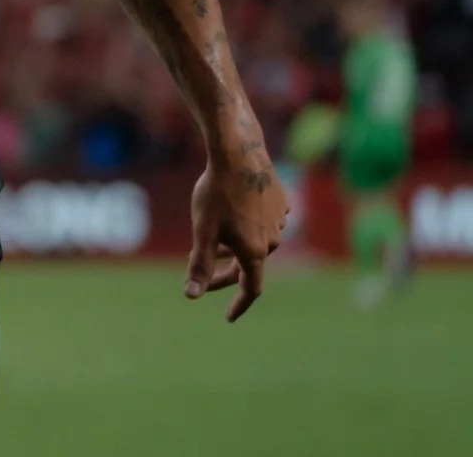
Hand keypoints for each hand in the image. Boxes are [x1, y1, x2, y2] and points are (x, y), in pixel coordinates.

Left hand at [184, 137, 287, 320]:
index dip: (238, 304)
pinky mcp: (281, 204)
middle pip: (250, 266)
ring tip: (217, 243)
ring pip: (256, 243)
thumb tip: (191, 295)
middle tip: (208, 280)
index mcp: (254, 251)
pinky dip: (248, 228)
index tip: (228, 317)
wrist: (239, 155)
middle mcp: (272, 240)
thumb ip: (200, 265)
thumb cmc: (217, 193)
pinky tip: (236, 216)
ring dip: (236, 249)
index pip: (250, 289)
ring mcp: (280, 222)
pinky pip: (263, 224)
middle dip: (227, 275)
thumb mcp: (203, 231)